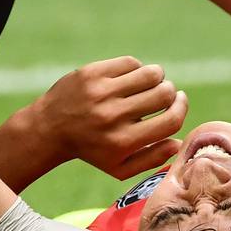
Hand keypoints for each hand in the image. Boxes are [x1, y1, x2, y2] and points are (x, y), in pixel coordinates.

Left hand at [30, 57, 186, 179]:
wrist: (49, 129)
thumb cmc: (92, 150)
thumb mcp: (120, 167)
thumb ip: (153, 159)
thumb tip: (180, 142)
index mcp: (123, 141)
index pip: (171, 120)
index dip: (182, 109)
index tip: (180, 102)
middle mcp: (113, 116)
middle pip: (164, 94)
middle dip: (170, 92)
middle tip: (162, 95)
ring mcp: (102, 92)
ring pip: (151, 73)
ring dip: (157, 77)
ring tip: (149, 84)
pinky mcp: (92, 73)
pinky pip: (131, 63)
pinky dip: (136, 69)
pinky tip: (129, 79)